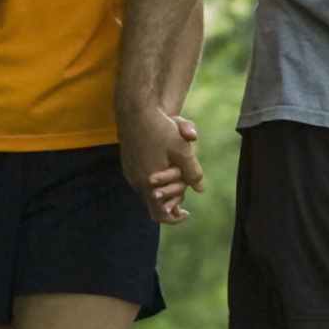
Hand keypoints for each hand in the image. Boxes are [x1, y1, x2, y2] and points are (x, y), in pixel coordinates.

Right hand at [122, 104, 201, 224]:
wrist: (135, 110)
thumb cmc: (160, 129)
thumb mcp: (182, 150)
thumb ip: (192, 172)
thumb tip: (201, 190)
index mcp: (149, 184)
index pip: (159, 214)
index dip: (173, 218)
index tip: (186, 214)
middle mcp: (136, 182)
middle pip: (156, 202)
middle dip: (173, 197)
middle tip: (186, 188)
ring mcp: (130, 173)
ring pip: (149, 189)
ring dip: (165, 186)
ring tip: (178, 174)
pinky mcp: (128, 163)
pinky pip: (143, 178)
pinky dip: (155, 178)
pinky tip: (165, 164)